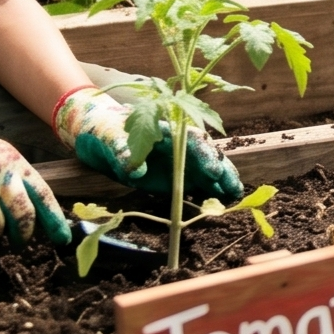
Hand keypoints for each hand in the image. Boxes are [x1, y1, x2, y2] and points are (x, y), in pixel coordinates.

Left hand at [55, 85, 244, 202]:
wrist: (98, 137)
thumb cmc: (105, 131)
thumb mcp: (109, 138)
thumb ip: (123, 152)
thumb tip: (136, 170)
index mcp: (167, 130)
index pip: (191, 141)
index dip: (204, 156)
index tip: (212, 172)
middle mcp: (178, 146)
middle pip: (207, 156)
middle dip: (222, 171)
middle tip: (233, 188)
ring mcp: (179, 162)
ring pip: (207, 171)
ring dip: (222, 183)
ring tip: (235, 197)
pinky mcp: (175, 178)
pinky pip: (197, 185)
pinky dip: (210, 193)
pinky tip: (222, 203)